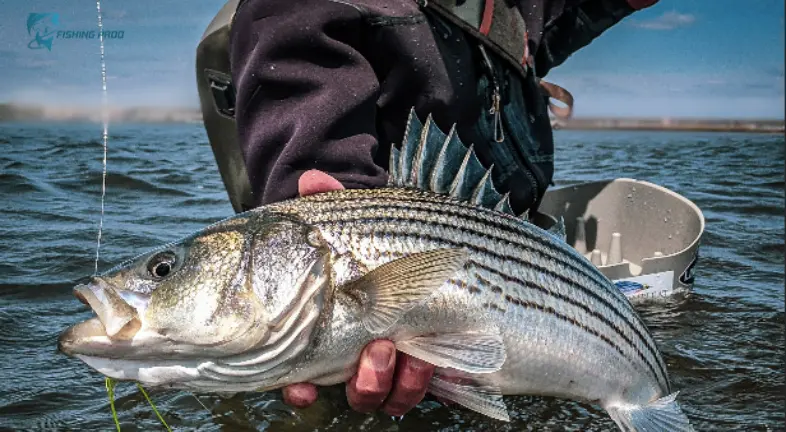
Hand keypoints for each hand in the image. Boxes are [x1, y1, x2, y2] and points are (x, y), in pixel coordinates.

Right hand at [282, 170, 434, 415]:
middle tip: (376, 348)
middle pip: (353, 389)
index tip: (302, 388)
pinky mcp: (432, 366)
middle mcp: (362, 351)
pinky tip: (430, 358)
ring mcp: (398, 363)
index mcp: (334, 328)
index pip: (304, 369)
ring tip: (408, 352)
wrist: (441, 246)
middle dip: (364, 381)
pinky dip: (422, 382)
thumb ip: (334, 204)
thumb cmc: (387, 238)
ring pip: (386, 396)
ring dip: (394, 382)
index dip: (299, 386)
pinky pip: (422, 393)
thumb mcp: (362, 220)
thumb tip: (311, 180)